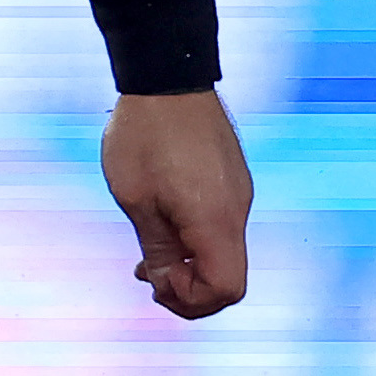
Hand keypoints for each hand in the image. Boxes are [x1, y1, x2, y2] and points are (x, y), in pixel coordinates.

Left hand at [102, 89, 253, 320]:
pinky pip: (221, 224)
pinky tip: (164, 221)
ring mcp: (239, 192)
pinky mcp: (232, 177)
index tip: (157, 283)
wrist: (168, 75)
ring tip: (149, 254)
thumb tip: (167, 284)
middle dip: (189, 288)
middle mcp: (237, 209)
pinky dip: (197, 238)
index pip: (226, 289)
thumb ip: (158, 249)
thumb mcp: (137, 200)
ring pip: (223, 250)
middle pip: (229, 275)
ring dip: (191, 262)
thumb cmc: (145, 135)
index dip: (191, 301)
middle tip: (150, 278)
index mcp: (215, 220)